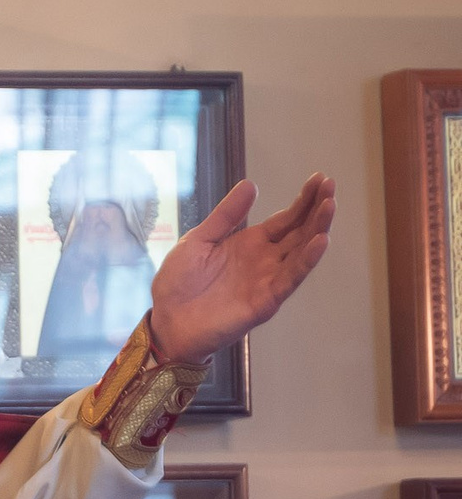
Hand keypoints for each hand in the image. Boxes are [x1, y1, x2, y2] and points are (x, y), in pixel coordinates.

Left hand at [146, 174, 335, 364]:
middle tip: (331, 185)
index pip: (286, 219)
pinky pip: (291, 278)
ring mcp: (268, 280)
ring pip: (301, 252)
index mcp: (250, 243)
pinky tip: (320, 241)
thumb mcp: (199, 239)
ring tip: (330, 206)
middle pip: (300, 231)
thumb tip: (250, 184)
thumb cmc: (179, 282)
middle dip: (317, 209)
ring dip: (317, 229)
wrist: (167, 320)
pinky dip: (306, 261)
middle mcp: (266, 260)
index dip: (304, 200)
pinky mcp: (266, 300)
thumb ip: (226, 215)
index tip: (320, 178)